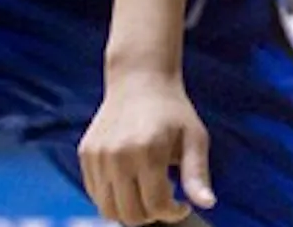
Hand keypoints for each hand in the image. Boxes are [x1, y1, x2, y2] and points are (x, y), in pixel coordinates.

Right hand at [79, 76, 214, 224]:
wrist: (140, 79)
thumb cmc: (173, 110)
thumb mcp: (195, 138)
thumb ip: (197, 174)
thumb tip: (207, 204)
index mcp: (148, 151)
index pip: (155, 206)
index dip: (172, 213)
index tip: (181, 206)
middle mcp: (118, 156)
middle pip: (129, 214)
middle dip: (151, 216)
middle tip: (164, 199)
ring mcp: (98, 156)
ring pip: (107, 209)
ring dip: (130, 210)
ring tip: (148, 192)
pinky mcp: (85, 154)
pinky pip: (95, 194)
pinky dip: (113, 198)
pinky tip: (131, 182)